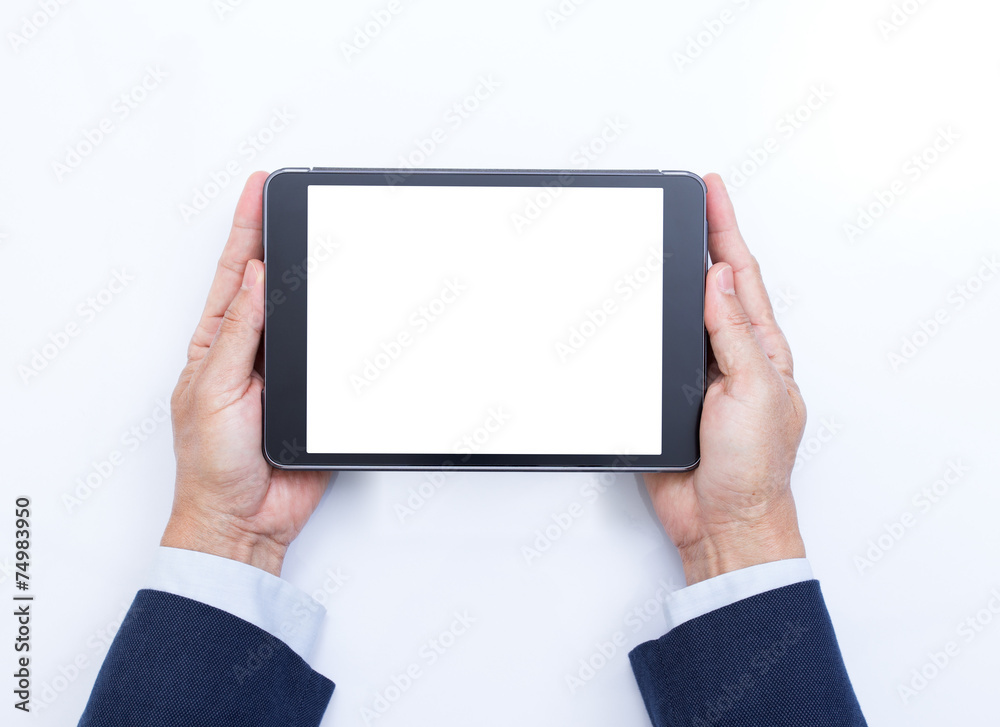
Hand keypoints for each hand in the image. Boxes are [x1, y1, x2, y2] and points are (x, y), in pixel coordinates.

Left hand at [162, 172, 329, 576]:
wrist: (246, 519)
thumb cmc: (212, 465)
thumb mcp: (214, 391)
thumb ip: (238, 335)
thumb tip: (254, 279)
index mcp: (217, 345)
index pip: (235, 274)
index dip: (246, 230)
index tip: (258, 190)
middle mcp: (252, 352)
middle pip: (271, 285)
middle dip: (280, 239)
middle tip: (289, 197)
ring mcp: (286, 373)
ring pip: (307, 316)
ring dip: (316, 281)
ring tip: (322, 236)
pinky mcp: (314, 396)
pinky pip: (334, 355)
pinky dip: (345, 332)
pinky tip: (350, 308)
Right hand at [645, 173, 806, 584]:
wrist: (721, 522)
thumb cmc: (752, 469)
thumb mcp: (754, 392)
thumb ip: (734, 334)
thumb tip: (719, 278)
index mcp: (760, 349)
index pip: (740, 275)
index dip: (725, 230)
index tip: (710, 191)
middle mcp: (730, 355)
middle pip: (712, 284)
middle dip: (702, 239)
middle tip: (689, 200)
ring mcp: (699, 375)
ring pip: (679, 313)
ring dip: (672, 277)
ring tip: (666, 236)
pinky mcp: (667, 398)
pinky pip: (652, 350)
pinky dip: (644, 324)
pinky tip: (638, 308)